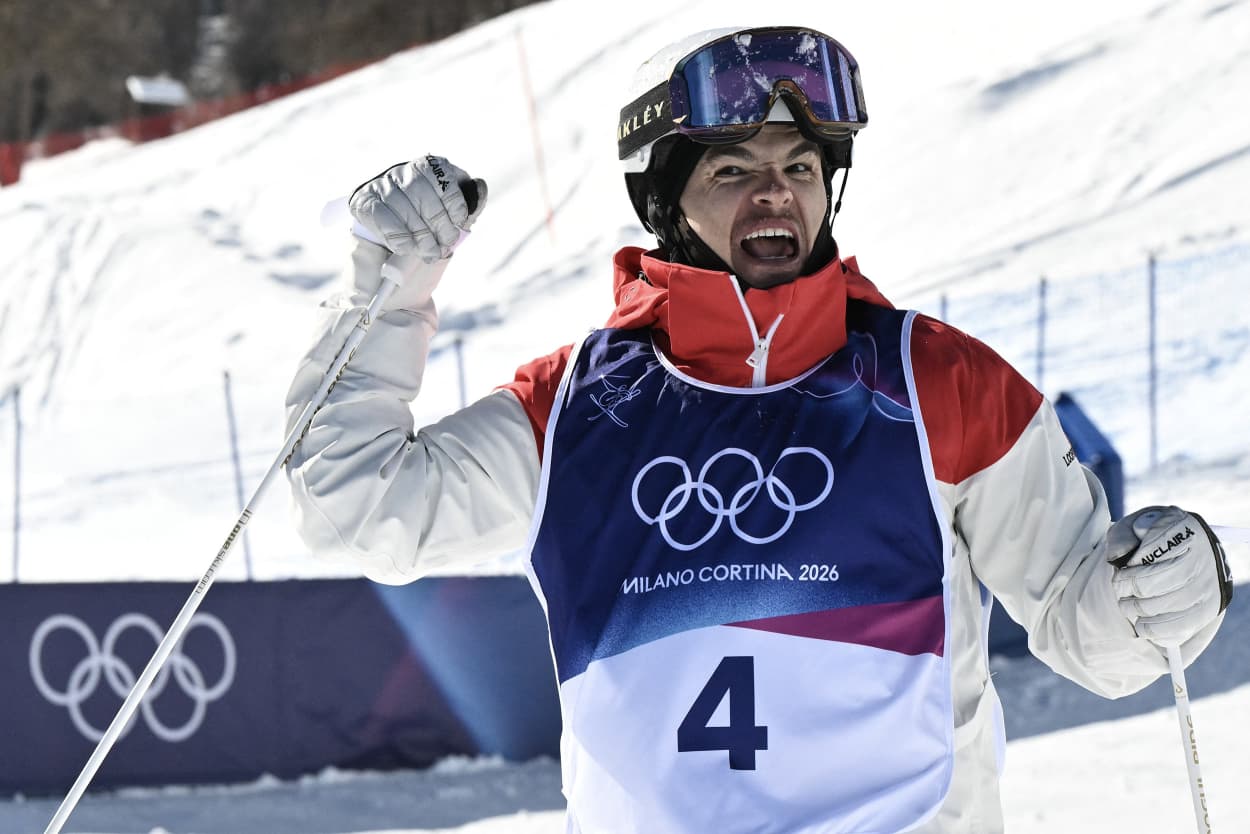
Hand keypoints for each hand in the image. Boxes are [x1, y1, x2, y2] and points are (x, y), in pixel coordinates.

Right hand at [349, 155, 487, 262]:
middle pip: (424, 196)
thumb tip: (480, 186)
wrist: (391, 237)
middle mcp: (403, 171)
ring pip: (404, 209)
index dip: (454, 206)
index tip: (457, 224)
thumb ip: (468, 203)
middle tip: (444, 245)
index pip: (445, 180)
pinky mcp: (364, 201)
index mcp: (428, 168)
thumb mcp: (450, 213)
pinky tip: (408, 248)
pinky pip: (384, 218)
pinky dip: (399, 237)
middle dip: (438, 226)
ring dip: (420, 236)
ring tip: (429, 253)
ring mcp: (382, 185)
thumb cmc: (426, 222)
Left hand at [1105, 506, 1232, 645]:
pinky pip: (1170, 632)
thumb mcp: (1136, 525)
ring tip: (1128, 603)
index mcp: (1185, 531)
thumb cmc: (1156, 538)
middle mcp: (1202, 561)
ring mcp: (1207, 589)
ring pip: (1155, 610)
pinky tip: (1143, 619)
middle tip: (1120, 587)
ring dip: (1132, 609)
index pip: (1146, 556)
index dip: (1127, 567)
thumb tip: (1118, 557)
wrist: (1192, 552)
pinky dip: (1148, 628)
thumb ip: (1123, 535)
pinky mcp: (1207, 613)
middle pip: (1146, 586)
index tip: (1124, 568)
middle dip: (1123, 589)